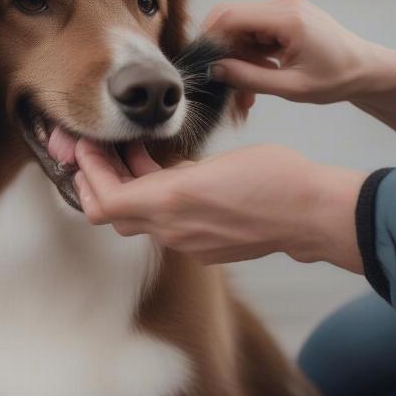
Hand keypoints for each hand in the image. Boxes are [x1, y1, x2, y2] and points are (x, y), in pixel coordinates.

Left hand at [74, 139, 365, 271]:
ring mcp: (188, 244)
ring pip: (138, 220)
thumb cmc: (271, 177)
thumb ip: (172, 173)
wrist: (310, 213)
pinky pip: (164, 226)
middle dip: (97, 183)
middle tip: (95, 153)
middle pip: (113, 214)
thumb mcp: (213, 163)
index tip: (85, 147)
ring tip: (128, 154)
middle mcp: (172, 231)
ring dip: (125, 190)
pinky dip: (152, 202)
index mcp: (171, 203)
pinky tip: (163, 176)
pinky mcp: (204, 248)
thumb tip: (149, 173)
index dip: (87, 174)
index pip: (105, 199)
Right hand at [204, 0, 380, 103]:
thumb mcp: (291, 87)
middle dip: (223, 55)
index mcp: (287, 17)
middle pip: (231, 22)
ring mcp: (283, 9)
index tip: (202, 66)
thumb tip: (215, 70)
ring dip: (237, 61)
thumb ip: (250, 78)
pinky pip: (254, 35)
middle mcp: (283, 5)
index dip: (209, 39)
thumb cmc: (336, 79)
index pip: (230, 16)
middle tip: (225, 88)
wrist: (366, 69)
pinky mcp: (283, 18)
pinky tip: (256, 81)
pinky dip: (249, 58)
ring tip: (245, 96)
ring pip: (240, 31)